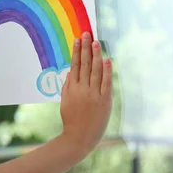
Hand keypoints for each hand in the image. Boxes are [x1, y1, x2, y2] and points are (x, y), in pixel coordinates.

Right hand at [60, 32, 112, 154]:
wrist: (79, 138)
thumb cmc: (71, 121)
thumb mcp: (65, 102)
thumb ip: (67, 86)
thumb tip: (71, 71)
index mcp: (71, 88)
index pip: (75, 65)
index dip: (76, 51)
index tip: (78, 39)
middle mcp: (82, 89)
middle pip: (84, 64)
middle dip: (85, 48)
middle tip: (86, 34)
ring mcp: (93, 95)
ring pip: (94, 71)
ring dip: (95, 55)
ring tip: (96, 42)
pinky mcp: (104, 101)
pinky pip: (105, 83)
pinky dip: (106, 71)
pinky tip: (106, 60)